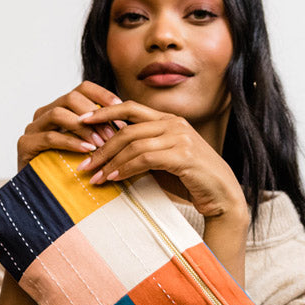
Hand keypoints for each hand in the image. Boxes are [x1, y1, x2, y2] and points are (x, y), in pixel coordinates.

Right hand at [16, 82, 123, 169]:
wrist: (40, 197)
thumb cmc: (69, 172)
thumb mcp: (87, 148)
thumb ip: (100, 133)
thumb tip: (129, 124)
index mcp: (60, 109)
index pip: (82, 89)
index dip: (102, 95)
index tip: (122, 107)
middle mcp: (44, 113)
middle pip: (71, 97)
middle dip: (94, 115)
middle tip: (113, 134)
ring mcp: (32, 128)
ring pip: (59, 114)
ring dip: (83, 128)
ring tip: (100, 144)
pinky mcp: (26, 144)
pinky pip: (50, 137)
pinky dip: (70, 142)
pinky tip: (87, 151)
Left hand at [75, 100, 248, 223]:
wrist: (223, 196)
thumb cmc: (192, 182)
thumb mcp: (163, 163)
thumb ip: (142, 154)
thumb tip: (111, 159)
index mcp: (169, 120)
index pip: (130, 107)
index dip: (104, 112)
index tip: (81, 121)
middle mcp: (174, 123)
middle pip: (127, 127)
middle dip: (102, 146)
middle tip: (85, 164)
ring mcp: (180, 137)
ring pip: (134, 143)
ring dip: (112, 162)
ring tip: (97, 177)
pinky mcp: (184, 155)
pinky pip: (146, 158)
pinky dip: (127, 168)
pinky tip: (115, 178)